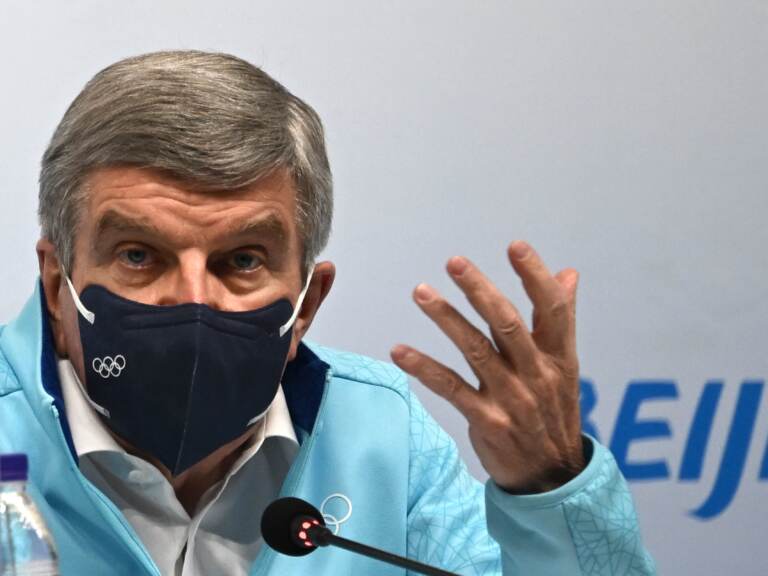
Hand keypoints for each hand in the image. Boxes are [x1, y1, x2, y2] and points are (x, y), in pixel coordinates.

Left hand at [390, 241, 583, 492]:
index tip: (515, 246)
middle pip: (508, 324)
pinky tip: (400, 350)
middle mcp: (537, 374)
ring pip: (476, 350)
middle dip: (481, 290)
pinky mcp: (487, 420)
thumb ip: (561, 319)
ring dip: (447, 318)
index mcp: (559, 357)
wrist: (553, 477)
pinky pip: (451, 388)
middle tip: (454, 261)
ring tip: (421, 291)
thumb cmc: (554, 411)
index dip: (536, 276)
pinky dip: (424, 368)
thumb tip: (569, 273)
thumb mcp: (566, 367)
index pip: (552, 309)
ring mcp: (512, 399)